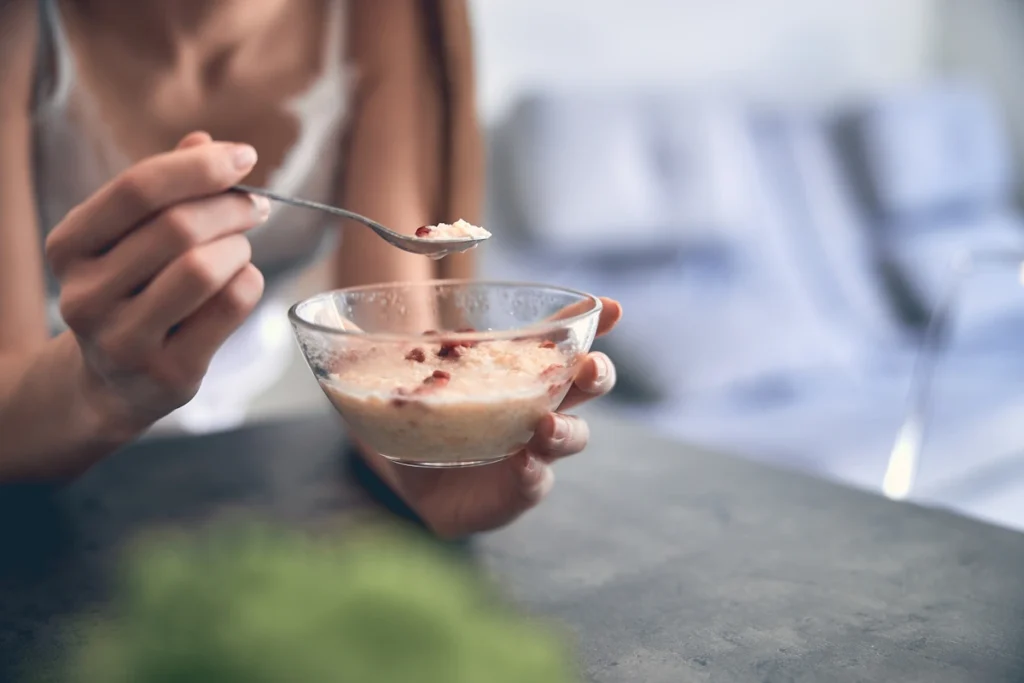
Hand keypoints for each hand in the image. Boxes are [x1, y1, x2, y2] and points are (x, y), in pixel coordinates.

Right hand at [45, 132, 267, 434]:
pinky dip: (249, 283)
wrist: (115, 382)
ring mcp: (123, 339)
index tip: (244, 157)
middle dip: (230, 207)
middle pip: (177, 228)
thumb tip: (205, 140)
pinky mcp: (168, 372)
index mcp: (69, 247)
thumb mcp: (131, 237)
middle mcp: (85, 295)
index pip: (136, 189)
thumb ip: (164, 189)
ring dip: (239, 247)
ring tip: (241, 248)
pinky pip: (229, 308)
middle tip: (255, 207)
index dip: (199, 166)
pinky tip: (242, 282)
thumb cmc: (132, 291)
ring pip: (204, 269)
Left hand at [359, 298, 622, 537]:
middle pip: (586, 388)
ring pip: (570, 438)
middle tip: (590, 369)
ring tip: (547, 425)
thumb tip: (440, 332)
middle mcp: (540, 411)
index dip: (591, 324)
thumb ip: (434, 354)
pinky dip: (532, 474)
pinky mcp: (514, 494)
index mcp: (525, 375)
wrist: (408, 481)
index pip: (563, 344)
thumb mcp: (426, 377)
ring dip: (565, 430)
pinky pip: (534, 485)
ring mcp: (533, 453)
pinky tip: (524, 464)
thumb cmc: (429, 418)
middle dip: (597, 375)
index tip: (612, 309)